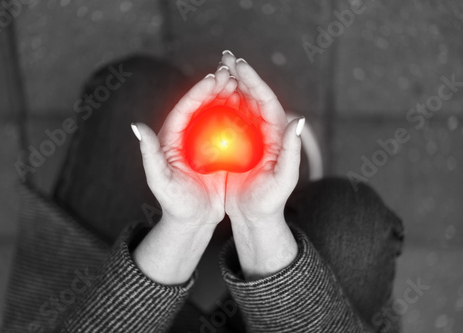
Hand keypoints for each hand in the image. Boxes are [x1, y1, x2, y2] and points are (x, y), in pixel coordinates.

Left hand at [131, 67, 236, 226]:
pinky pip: (231, 129)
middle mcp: (187, 135)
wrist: (194, 219)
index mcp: (171, 137)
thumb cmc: (174, 202)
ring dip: (229, 97)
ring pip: (217, 113)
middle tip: (231, 73)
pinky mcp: (219, 151)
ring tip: (242, 82)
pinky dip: (240, 116)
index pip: (184, 109)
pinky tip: (252, 107)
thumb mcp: (159, 180)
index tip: (213, 79)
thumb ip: (148, 153)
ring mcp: (204, 142)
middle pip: (201, 105)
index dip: (197, 92)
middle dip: (215, 87)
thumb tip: (137, 125)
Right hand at [221, 51, 304, 279]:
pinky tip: (205, 97)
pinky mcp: (234, 145)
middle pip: (252, 97)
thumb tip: (298, 119)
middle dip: (241, 75)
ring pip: (238, 105)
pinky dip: (216, 106)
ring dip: (228, 85)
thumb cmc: (270, 201)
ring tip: (217, 68)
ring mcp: (248, 137)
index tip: (241, 67)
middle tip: (226, 57)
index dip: (255, 82)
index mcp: (276, 135)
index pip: (267, 102)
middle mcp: (263, 131)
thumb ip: (292, 151)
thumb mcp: (283, 180)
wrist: (254, 217)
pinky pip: (224, 121)